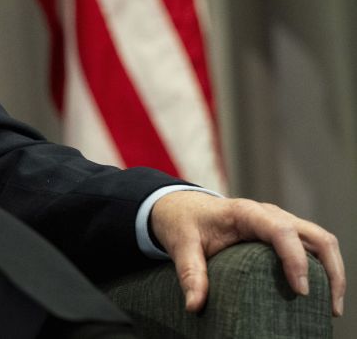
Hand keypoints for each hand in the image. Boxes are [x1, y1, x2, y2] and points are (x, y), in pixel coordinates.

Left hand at [151, 191, 344, 316]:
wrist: (182, 206)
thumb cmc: (184, 222)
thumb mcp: (181, 244)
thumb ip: (189, 273)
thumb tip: (195, 305)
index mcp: (245, 212)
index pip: (281, 231)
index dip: (296, 260)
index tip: (301, 291)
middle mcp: (269, 214)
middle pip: (315, 235)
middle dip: (331, 270)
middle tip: (331, 307)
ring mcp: (280, 221)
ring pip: (321, 240)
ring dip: (334, 271)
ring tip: (332, 307)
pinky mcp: (283, 232)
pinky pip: (313, 246)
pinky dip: (324, 267)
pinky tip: (321, 294)